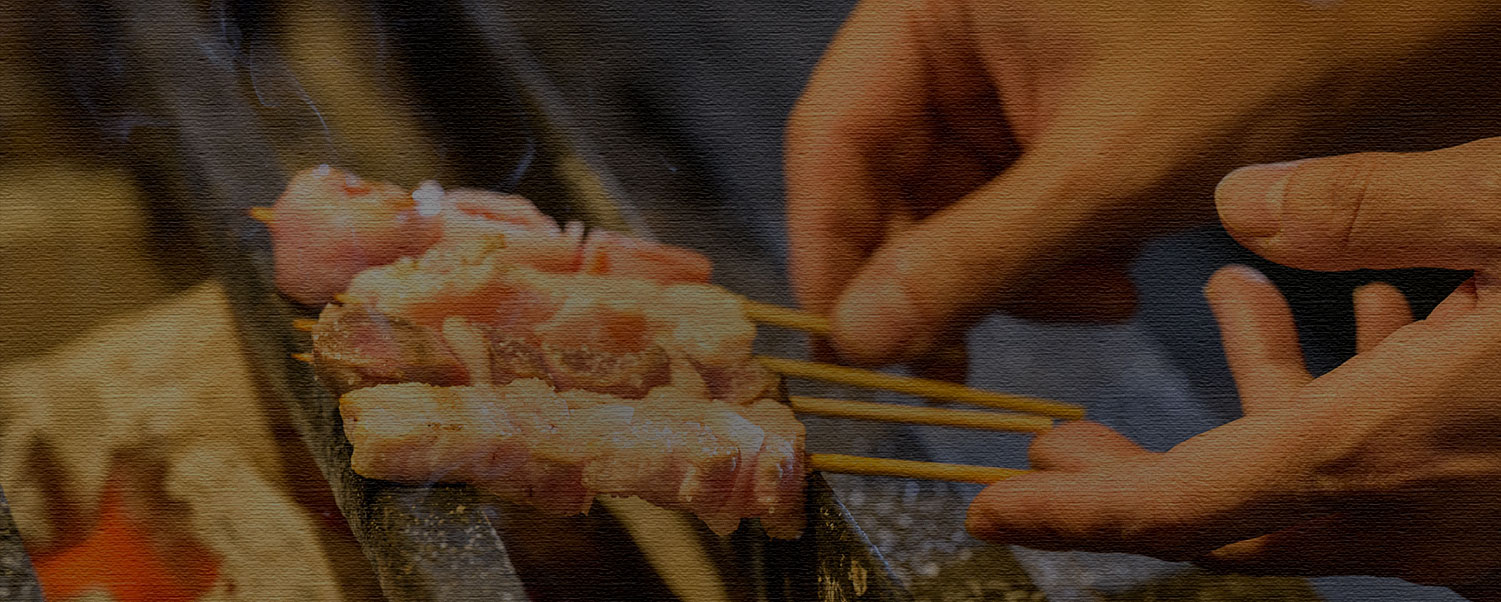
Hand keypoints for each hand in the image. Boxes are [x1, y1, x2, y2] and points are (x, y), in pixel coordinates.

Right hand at [786, 0, 1500, 364]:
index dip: (829, 245)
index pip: (832, 134)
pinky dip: (1037, 269)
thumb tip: (860, 337)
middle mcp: (946, 43)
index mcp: (935, 7)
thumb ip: (971, 260)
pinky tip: (1105, 276)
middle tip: (966, 355)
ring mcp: (984, 92)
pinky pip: (989, 226)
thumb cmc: (1241, 66)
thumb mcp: (1099, 176)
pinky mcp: (1023, 136)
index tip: (844, 340)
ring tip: (1095, 296)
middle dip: (938, 278)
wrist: (1351, 64)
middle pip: (880, 186)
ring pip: (937, 221)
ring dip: (1003, 284)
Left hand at [965, 136, 1500, 597]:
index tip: (992, 509)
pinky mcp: (1497, 502)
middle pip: (1221, 514)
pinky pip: (1388, 471)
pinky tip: (1370, 314)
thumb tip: (1243, 204)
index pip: (1177, 507)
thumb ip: (1373, 209)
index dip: (1071, 512)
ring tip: (1233, 297)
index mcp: (1376, 451)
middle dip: (1129, 473)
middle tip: (1058, 438)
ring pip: (1308, 483)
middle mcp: (1405, 511)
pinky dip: (1351, 399)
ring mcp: (1457, 522)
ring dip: (1260, 398)